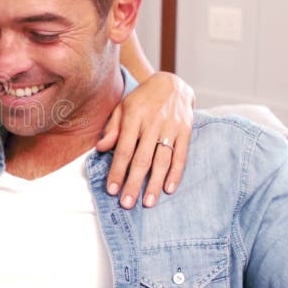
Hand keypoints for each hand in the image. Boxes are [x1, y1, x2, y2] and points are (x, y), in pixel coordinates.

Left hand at [96, 71, 194, 208]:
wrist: (171, 83)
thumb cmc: (141, 100)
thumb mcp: (122, 107)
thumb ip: (112, 128)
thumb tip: (101, 148)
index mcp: (134, 117)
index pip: (124, 149)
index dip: (117, 170)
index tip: (111, 190)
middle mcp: (153, 123)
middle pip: (142, 158)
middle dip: (134, 183)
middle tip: (127, 204)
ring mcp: (171, 127)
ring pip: (162, 160)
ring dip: (155, 183)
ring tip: (147, 202)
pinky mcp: (186, 131)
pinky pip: (181, 155)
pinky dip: (176, 173)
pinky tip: (169, 189)